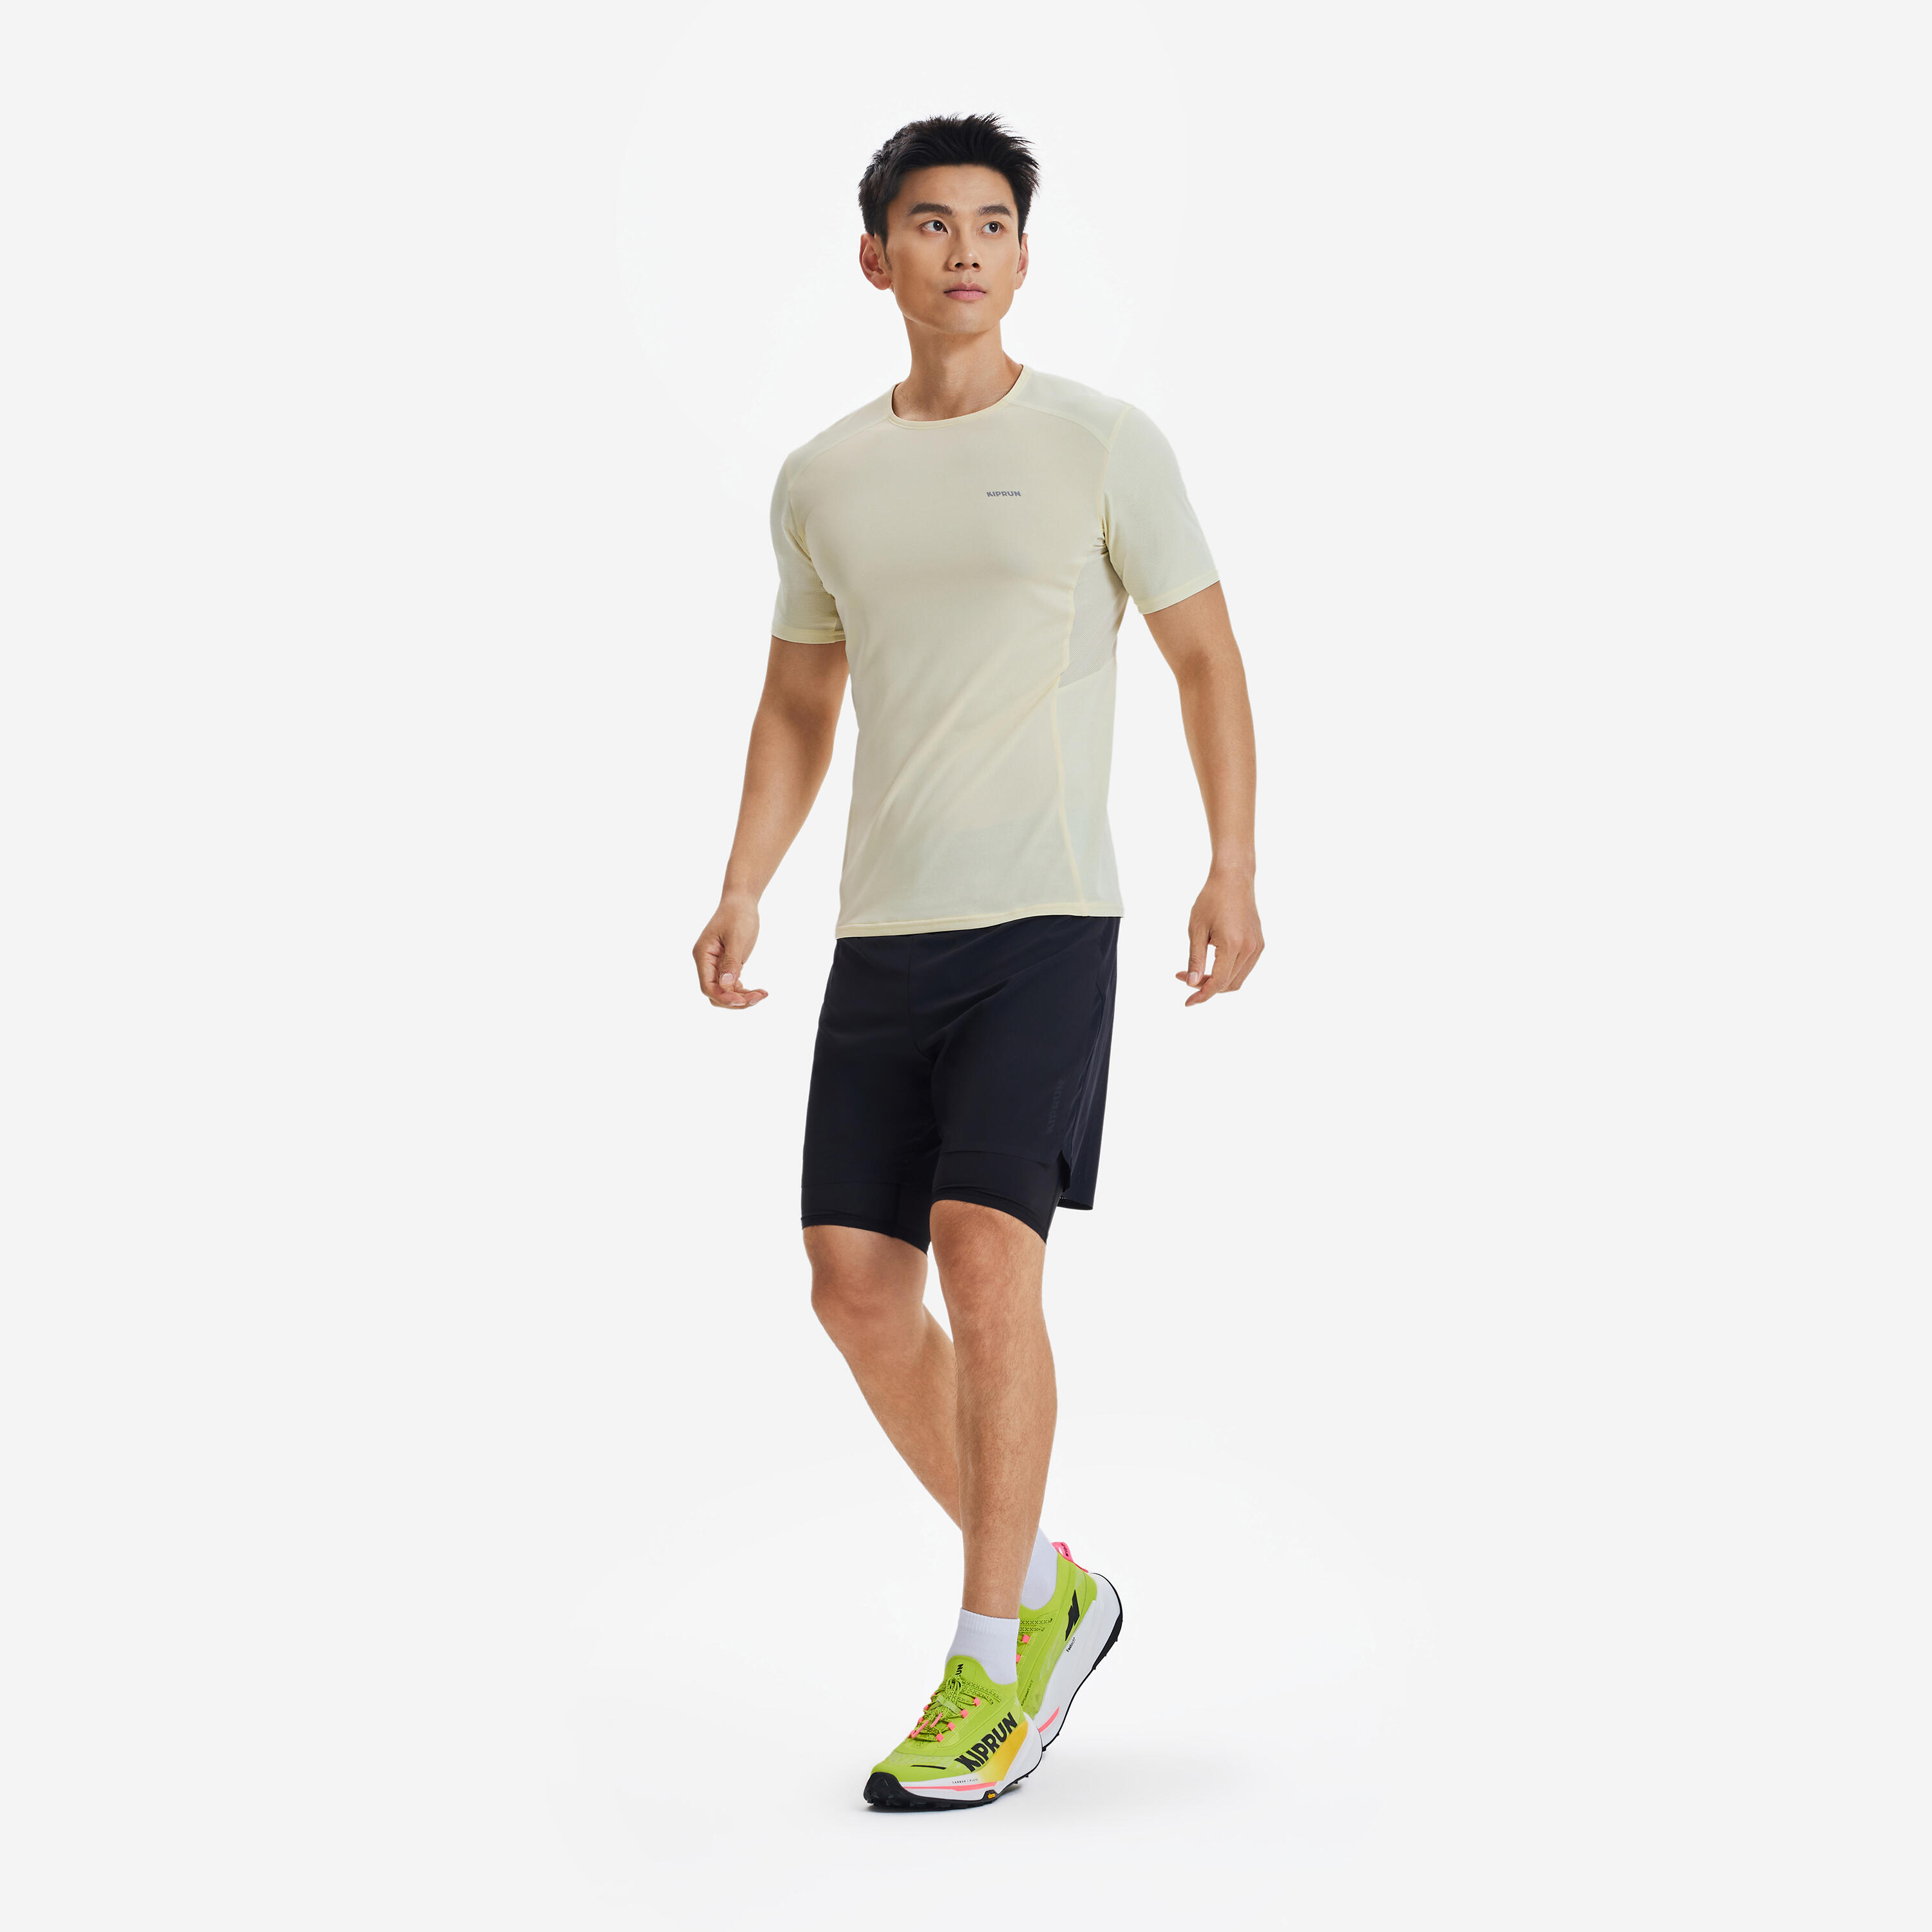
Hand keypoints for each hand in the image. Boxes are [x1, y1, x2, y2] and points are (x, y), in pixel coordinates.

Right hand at [693, 897, 767, 1008]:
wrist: (741, 901)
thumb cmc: (738, 915)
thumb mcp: (737, 938)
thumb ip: (731, 962)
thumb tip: (726, 984)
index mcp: (703, 955)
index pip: (707, 986)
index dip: (724, 997)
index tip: (743, 1000)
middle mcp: (706, 962)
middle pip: (715, 993)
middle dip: (735, 1000)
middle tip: (759, 997)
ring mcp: (716, 965)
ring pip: (725, 991)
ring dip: (742, 997)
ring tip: (763, 994)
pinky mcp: (727, 965)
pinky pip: (732, 985)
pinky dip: (744, 990)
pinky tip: (760, 991)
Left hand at [1176, 874, 1263, 1005]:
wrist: (1234, 879)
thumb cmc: (1211, 900)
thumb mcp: (1197, 929)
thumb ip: (1195, 959)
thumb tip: (1191, 983)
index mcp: (1233, 945)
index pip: (1218, 982)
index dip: (1202, 995)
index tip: (1187, 1002)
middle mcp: (1250, 949)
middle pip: (1228, 984)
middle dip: (1206, 987)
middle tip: (1184, 977)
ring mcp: (1257, 947)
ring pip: (1237, 980)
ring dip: (1217, 982)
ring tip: (1196, 971)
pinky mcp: (1259, 944)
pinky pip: (1244, 969)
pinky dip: (1228, 973)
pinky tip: (1212, 964)